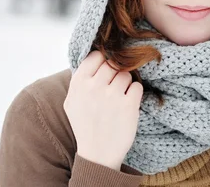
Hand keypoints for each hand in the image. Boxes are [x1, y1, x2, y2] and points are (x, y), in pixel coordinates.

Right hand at [63, 50, 143, 169]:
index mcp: (79, 83)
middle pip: (113, 63)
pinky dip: (135, 94)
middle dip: (116, 73)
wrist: (98, 154)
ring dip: (126, 84)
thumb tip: (95, 57)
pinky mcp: (128, 105)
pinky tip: (127, 105)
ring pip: (127, 74)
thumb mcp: (72, 101)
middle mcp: (94, 86)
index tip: (105, 72)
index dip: (103, 61)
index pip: (96, 55)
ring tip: (119, 99)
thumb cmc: (85, 125)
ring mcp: (112, 95)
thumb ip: (81, 79)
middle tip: (113, 88)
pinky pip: (137, 86)